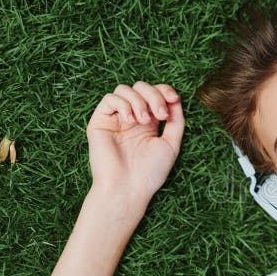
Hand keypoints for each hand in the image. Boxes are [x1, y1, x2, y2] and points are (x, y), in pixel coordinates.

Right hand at [86, 81, 184, 203]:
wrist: (128, 188)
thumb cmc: (150, 171)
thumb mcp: (172, 143)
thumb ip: (176, 120)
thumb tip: (175, 98)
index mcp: (149, 122)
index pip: (156, 93)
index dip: (165, 90)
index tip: (174, 99)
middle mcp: (132, 118)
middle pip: (141, 87)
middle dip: (154, 95)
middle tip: (160, 115)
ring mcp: (115, 119)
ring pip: (124, 89)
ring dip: (139, 101)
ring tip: (143, 122)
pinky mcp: (100, 122)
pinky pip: (109, 99)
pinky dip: (123, 104)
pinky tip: (130, 121)